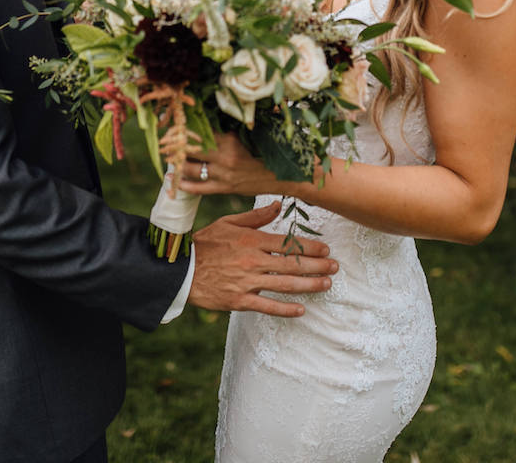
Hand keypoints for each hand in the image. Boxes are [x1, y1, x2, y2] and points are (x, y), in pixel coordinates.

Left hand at [177, 131, 287, 196]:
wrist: (283, 175)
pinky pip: (199, 188)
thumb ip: (234, 125)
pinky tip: (174, 180)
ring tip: (169, 158)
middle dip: (176, 145)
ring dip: (177, 163)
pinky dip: (184, 185)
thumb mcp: (251, 134)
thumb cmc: (268, 151)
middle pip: (191, 149)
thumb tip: (222, 109)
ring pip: (191, 169)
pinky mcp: (224, 188)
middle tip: (166, 140)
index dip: (185, 129)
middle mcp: (224, 157)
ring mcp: (223, 174)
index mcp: (230, 140)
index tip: (174, 124)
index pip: (200, 132)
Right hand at [188, 201, 336, 317]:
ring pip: (284, 285)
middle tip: (335, 267)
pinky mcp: (239, 301)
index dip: (309, 247)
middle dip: (317, 266)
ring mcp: (247, 282)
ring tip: (326, 285)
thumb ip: (255, 217)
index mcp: (251, 240)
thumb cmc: (204, 244)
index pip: (287, 244)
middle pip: (292, 264)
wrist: (180, 269)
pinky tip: (301, 310)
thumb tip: (277, 205)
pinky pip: (267, 306)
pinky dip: (285, 309)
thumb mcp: (228, 223)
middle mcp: (253, 261)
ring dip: (309, 285)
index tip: (326, 249)